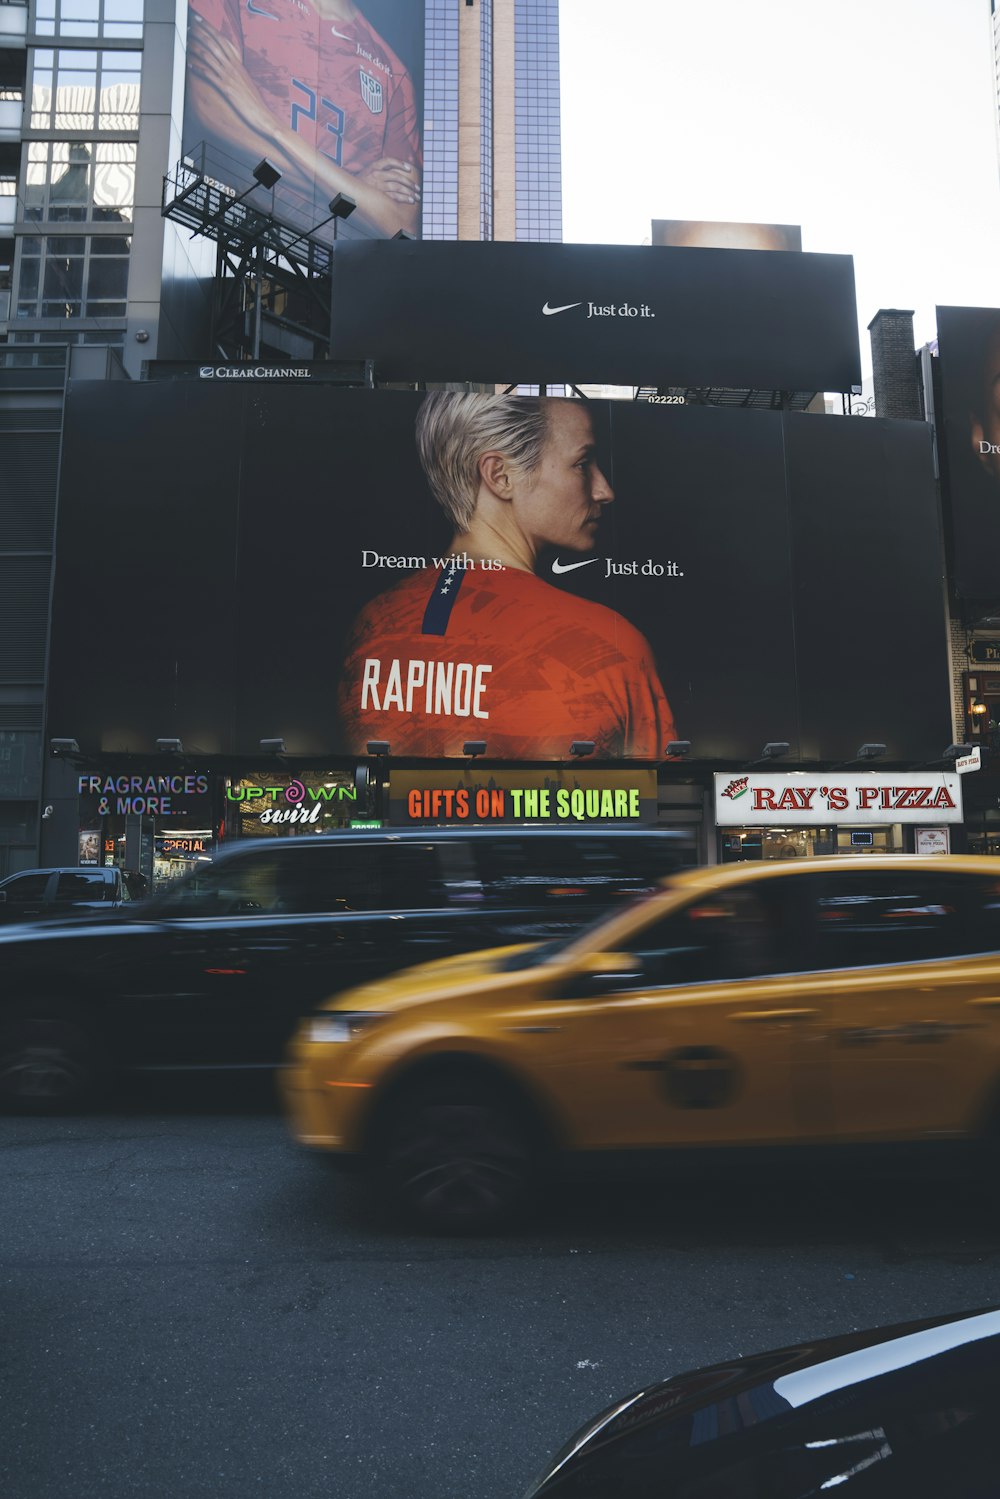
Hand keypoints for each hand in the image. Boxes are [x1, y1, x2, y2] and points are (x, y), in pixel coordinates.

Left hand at [188, 13, 276, 139]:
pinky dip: (197, 68)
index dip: (210, 29)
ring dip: (195, 48)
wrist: (261, 114)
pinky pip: (208, 74)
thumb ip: (236, 70)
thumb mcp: (245, 80)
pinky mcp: (225, 88)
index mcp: (238, 63)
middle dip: (200, 33)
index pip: (223, 40)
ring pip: (209, 56)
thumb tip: (229, 66)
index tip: (200, 22)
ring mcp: (229, 76)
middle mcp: (233, 66)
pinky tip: (189, 65)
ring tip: (186, 44)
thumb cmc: (253, 101)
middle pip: (214, 43)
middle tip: (189, 27)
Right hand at [357, 157, 420, 205]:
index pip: (389, 161)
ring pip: (397, 187)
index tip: (409, 169)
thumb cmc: (361, 182)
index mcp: (374, 166)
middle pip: (397, 176)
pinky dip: (404, 198)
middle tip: (417, 188)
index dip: (400, 164)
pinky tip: (411, 200)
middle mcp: (376, 174)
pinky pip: (394, 197)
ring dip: (409, 192)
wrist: (349, 192)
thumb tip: (395, 169)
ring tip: (416, 196)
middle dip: (409, 183)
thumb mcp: (367, 171)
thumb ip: (380, 168)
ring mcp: (378, 186)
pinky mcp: (379, 196)